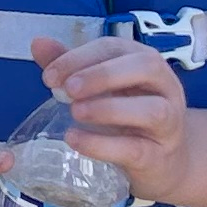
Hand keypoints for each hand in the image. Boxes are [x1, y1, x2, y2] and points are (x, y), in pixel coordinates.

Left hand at [38, 31, 195, 206]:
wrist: (165, 162)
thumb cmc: (130, 118)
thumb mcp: (104, 89)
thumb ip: (73, 67)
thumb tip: (38, 43)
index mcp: (146, 62)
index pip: (115, 48)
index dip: (80, 58)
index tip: (49, 76)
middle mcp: (165, 87)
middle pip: (145, 67)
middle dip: (103, 74)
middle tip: (67, 89)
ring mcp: (168, 123)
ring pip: (151, 110)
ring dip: (109, 108)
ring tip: (75, 112)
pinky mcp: (159, 156)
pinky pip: (135, 149)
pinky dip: (104, 145)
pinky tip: (76, 140)